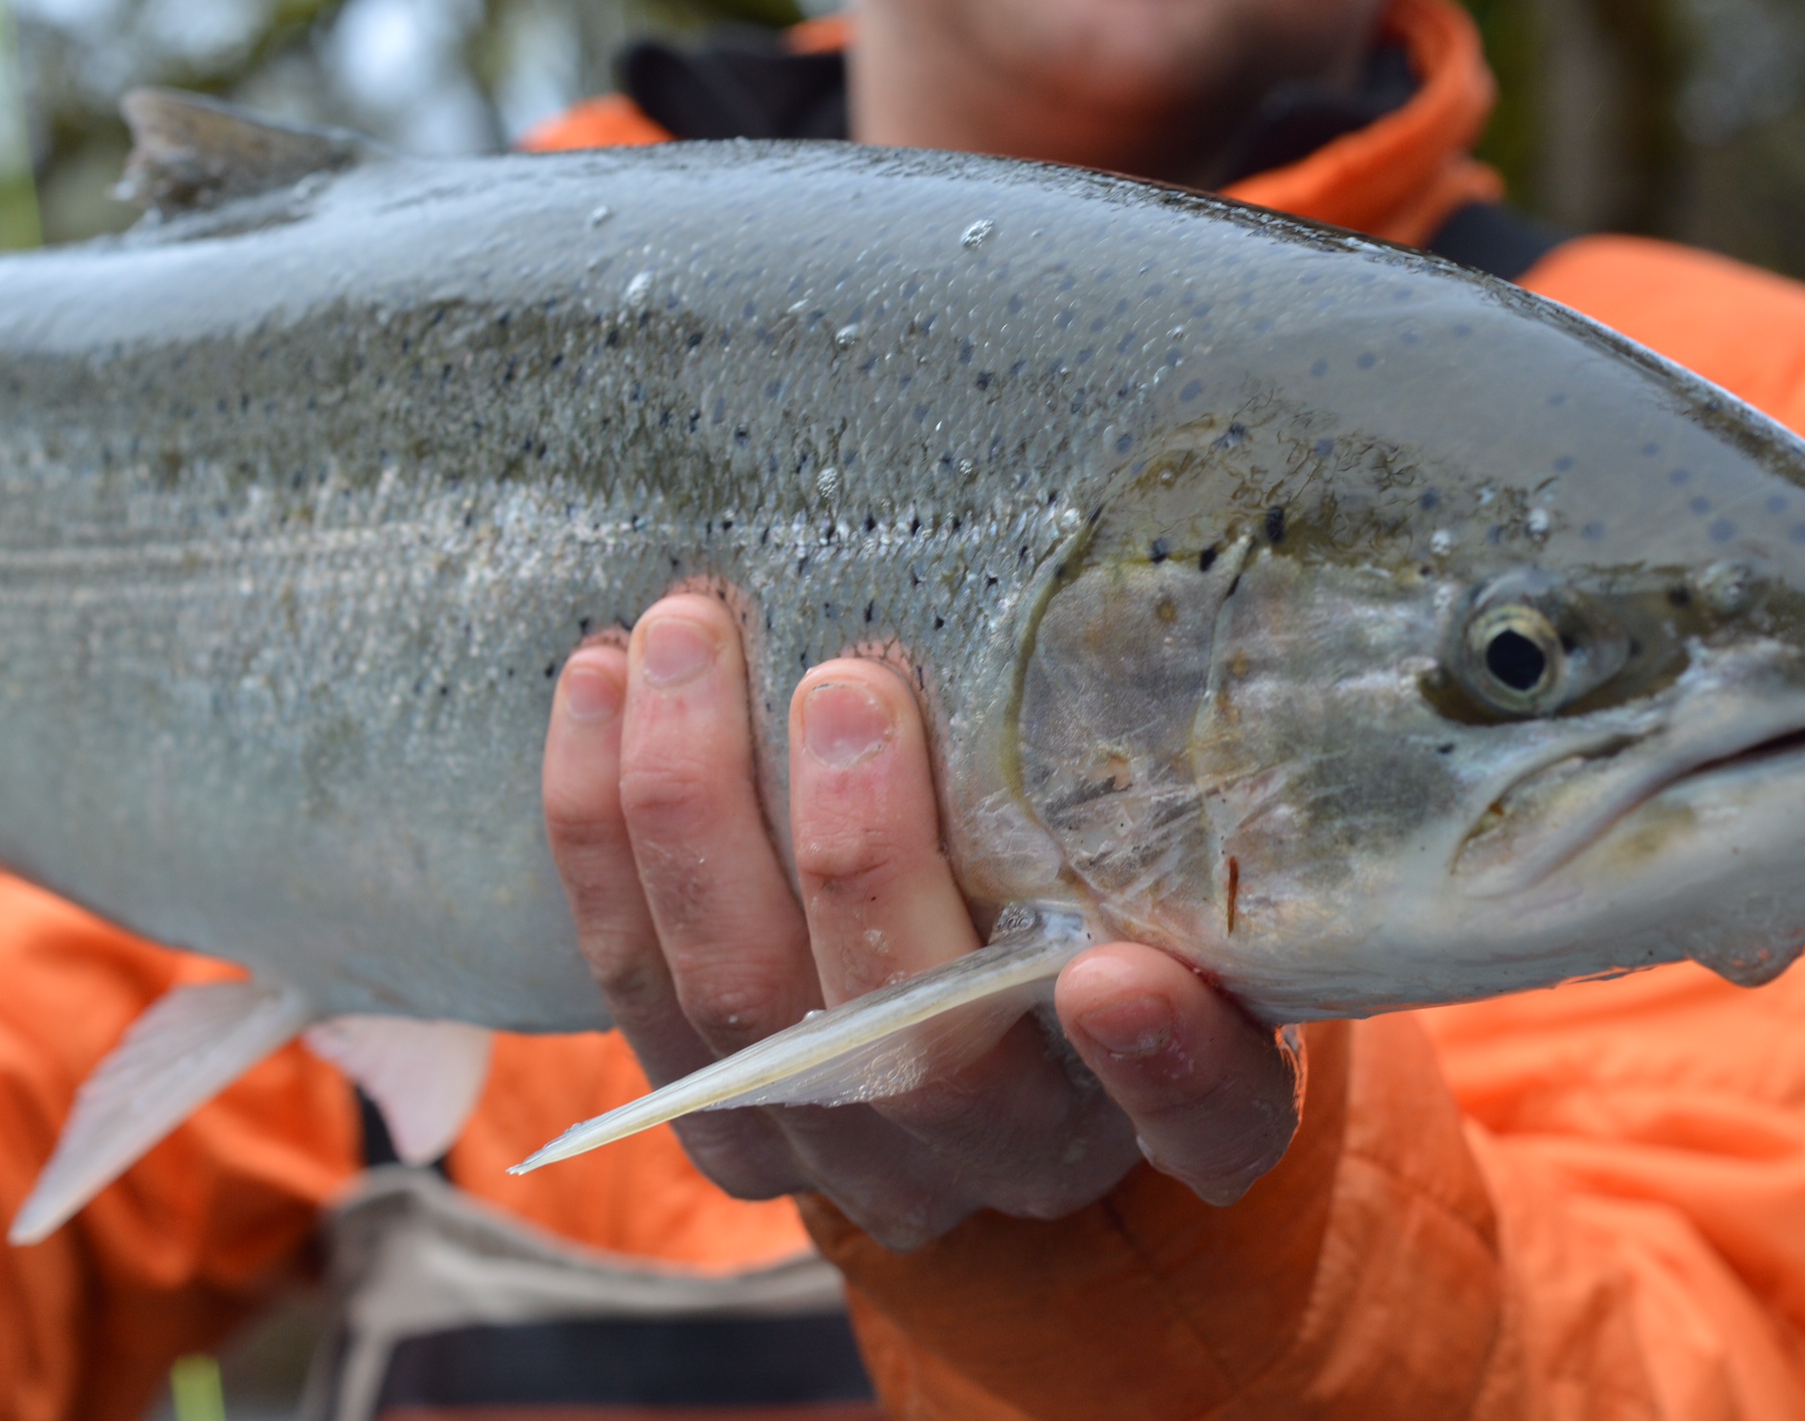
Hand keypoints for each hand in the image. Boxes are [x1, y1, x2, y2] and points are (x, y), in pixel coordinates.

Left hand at [541, 590, 1300, 1248]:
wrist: (1004, 1051)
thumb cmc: (1129, 897)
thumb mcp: (1208, 874)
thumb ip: (1199, 819)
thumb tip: (1178, 653)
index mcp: (1179, 1113)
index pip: (1206, 1121)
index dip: (1163, 1069)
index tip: (1118, 974)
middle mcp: (1006, 1162)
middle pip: (921, 1058)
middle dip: (863, 865)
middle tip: (844, 685)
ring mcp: (840, 1157)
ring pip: (745, 1014)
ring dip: (694, 815)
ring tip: (684, 642)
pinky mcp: (717, 1116)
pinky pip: (631, 982)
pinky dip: (598, 833)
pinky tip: (596, 689)